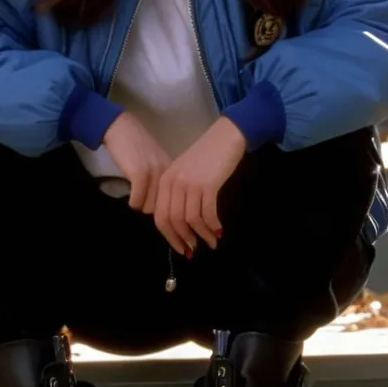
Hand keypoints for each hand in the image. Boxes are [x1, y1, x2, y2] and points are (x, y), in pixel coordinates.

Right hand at [102, 112, 171, 214]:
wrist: (122, 128)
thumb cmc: (136, 147)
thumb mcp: (154, 164)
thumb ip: (161, 181)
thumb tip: (160, 206)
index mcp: (174, 171)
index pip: (174, 200)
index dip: (164, 206)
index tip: (155, 204)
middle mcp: (168, 173)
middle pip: (163, 206)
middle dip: (152, 206)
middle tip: (142, 200)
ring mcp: (154, 173)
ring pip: (150, 206)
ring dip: (142, 205)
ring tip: (136, 197)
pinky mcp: (140, 174)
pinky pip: (137, 201)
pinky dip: (133, 202)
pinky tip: (131, 197)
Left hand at [155, 117, 246, 255]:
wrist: (226, 136)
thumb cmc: (207, 156)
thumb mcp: (185, 172)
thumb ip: (178, 193)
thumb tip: (181, 225)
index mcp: (165, 181)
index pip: (160, 216)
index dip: (170, 236)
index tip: (181, 248)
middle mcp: (173, 183)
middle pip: (173, 221)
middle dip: (183, 239)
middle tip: (194, 250)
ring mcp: (190, 183)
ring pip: (190, 220)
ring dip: (201, 235)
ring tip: (211, 243)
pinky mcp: (208, 184)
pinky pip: (207, 213)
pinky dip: (213, 226)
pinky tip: (219, 231)